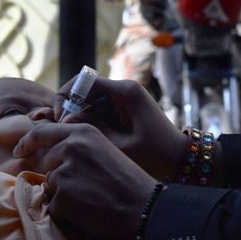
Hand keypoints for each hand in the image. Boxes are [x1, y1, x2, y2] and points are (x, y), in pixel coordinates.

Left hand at [15, 120, 156, 239]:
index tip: (19, 150)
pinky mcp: (62, 197)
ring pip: (51, 185)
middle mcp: (70, 147)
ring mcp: (63, 172)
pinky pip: (55, 206)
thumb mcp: (105, 149)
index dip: (26, 142)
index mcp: (82, 131)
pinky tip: (89, 210)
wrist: (143, 207)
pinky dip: (67, 212)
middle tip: (87, 187)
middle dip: (60, 176)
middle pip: (48, 163)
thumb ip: (77, 146)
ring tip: (92, 198)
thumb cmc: (129, 179)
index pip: (42, 132)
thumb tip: (50, 154)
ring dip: (65, 194)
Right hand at [42, 76, 189, 181]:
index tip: (59, 119)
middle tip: (63, 131)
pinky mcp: (126, 105)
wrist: (181, 158)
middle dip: (70, 107)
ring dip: (80, 114)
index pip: (83, 81)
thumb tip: (64, 121)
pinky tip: (89, 136)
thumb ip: (92, 129)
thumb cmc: (155, 155)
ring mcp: (126, 96)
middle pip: (85, 88)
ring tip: (75, 136)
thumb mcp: (120, 145)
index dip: (65, 96)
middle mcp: (125, 87)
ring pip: (91, 98)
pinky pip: (101, 106)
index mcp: (125, 91)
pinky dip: (91, 118)